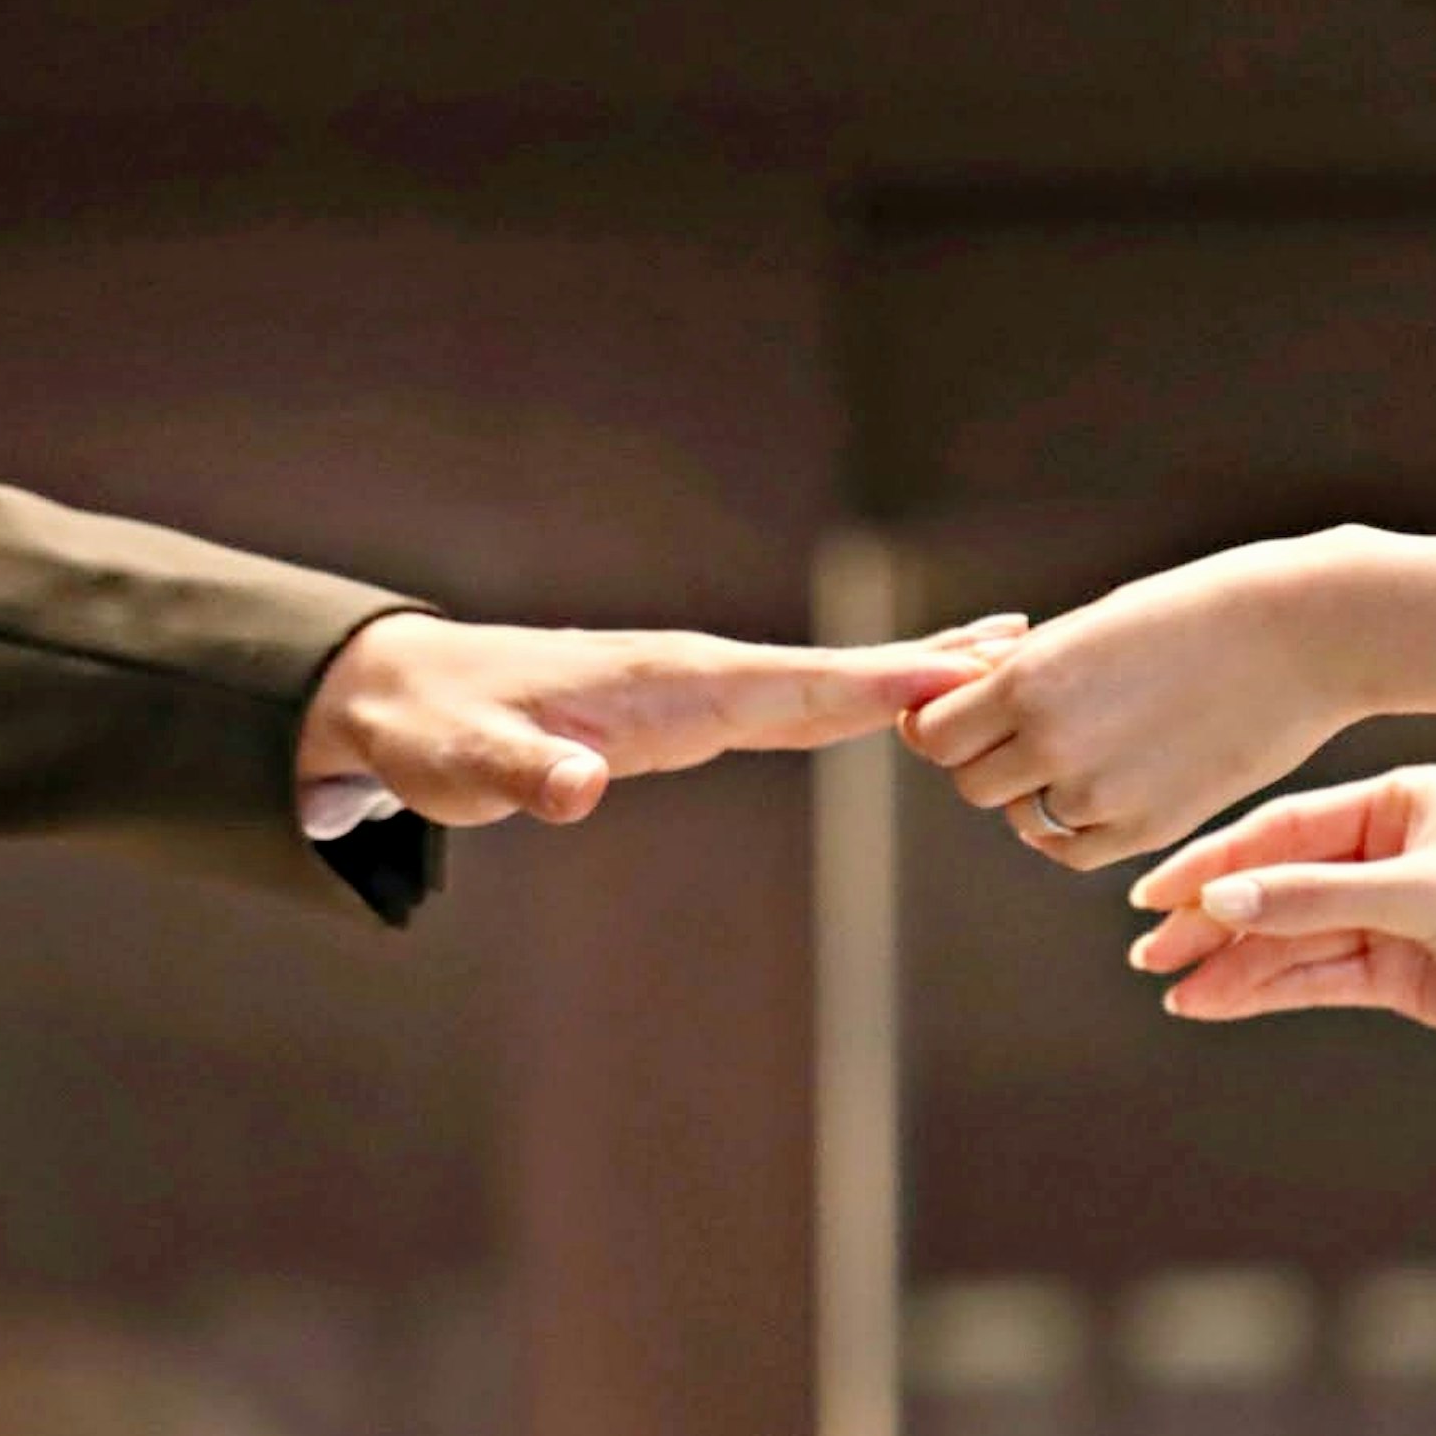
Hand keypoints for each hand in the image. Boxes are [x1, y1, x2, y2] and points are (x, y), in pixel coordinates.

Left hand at [299, 612, 1020, 827]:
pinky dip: (853, 701)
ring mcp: (697, 689)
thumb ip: (526, 774)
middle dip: (927, 665)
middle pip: (835, 673)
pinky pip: (791, 704)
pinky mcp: (688, 711)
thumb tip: (577, 789)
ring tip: (994, 663)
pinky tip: (892, 705)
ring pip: (822, 684)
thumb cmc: (438, 731)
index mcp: (670, 685)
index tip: (970, 675)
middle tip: (1029, 646)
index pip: (798, 684)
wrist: (406, 696)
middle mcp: (698, 675)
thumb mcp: (470, 764)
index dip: (883, 685)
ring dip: (904, 676)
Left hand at [899, 531, 1371, 868]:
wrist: (1304, 633)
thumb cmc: (1199, 609)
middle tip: (1032, 728)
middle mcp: (1053, 742)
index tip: (975, 708)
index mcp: (1030, 680)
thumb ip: (1025, 672)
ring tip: (1091, 744)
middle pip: (971, 783)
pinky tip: (1104, 786)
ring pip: (1024, 818)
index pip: (931, 733)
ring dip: (1038, 792)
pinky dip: (1076, 827)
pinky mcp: (1149, 828)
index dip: (945, 723)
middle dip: (990, 758)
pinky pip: (1075, 849)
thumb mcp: (1093, 625)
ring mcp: (1101, 792)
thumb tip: (970, 699)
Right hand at [1124, 765, 1435, 1080]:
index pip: (1284, 829)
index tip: (1153, 897)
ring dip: (1231, 962)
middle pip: (1276, 881)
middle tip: (1150, 952)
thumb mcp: (1419, 897)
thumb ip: (1311, 899)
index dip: (1214, 863)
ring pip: (1290, 935)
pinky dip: (1266, 989)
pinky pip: (1315, 976)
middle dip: (1212, 918)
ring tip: (1172, 988)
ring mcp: (1393, 913)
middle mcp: (1391, 851)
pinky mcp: (1402, 971)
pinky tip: (1216, 1001)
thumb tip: (1217, 902)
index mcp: (1402, 801)